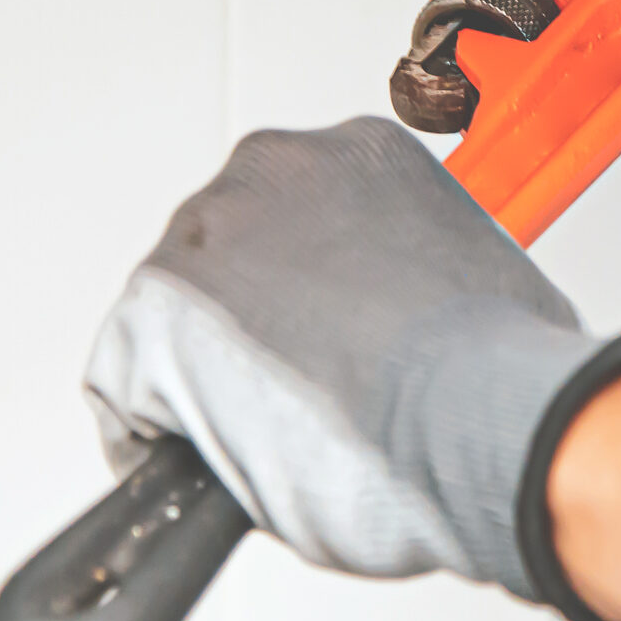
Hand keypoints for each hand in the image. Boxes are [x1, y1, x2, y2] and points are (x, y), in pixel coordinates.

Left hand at [81, 118, 620, 620]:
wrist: (478, 414)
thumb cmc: (497, 369)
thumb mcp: (487, 285)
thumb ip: (431, 283)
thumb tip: (424, 330)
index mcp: (362, 154)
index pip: (297, 217)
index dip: (308, 294)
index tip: (321, 338)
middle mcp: (276, 171)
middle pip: (226, 255)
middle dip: (249, 328)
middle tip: (293, 399)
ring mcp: (208, 237)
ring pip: (169, 320)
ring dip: (203, 381)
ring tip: (265, 442)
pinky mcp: (152, 313)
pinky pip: (123, 389)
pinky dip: (159, 437)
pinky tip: (220, 466)